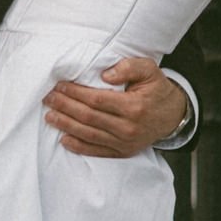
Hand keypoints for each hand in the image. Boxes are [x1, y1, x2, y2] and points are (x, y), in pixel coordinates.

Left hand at [44, 53, 188, 158]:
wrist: (172, 115)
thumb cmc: (156, 89)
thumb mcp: (149, 70)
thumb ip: (129, 67)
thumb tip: (106, 75)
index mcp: (134, 106)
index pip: (97, 100)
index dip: (76, 93)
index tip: (60, 85)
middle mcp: (128, 128)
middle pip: (89, 118)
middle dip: (65, 107)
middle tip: (48, 98)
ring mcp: (125, 143)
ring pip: (89, 135)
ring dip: (66, 126)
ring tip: (50, 116)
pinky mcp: (123, 152)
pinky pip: (97, 151)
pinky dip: (79, 147)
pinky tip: (64, 140)